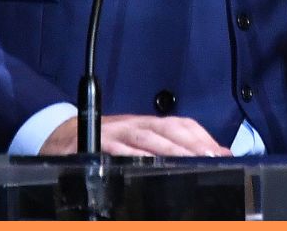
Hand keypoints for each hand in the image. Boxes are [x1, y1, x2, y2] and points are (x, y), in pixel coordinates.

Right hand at [38, 114, 232, 156]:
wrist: (63, 136)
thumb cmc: (107, 142)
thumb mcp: (137, 142)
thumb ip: (166, 148)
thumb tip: (206, 157)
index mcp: (149, 123)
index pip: (182, 125)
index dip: (203, 137)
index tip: (222, 152)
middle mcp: (137, 123)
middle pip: (170, 128)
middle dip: (194, 143)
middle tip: (213, 157)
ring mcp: (118, 131)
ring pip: (150, 136)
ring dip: (172, 149)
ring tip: (191, 160)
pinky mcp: (100, 142)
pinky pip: (120, 147)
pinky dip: (136, 155)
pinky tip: (150, 164)